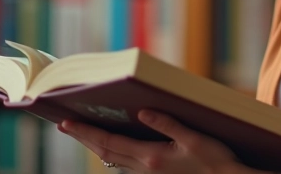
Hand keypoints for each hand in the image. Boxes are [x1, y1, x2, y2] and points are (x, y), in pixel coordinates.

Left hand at [59, 109, 260, 173]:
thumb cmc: (215, 160)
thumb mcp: (193, 137)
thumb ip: (166, 124)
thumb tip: (142, 112)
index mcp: (150, 156)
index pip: (109, 142)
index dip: (86, 132)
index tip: (67, 122)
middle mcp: (145, 168)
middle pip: (106, 152)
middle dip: (84, 137)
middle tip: (64, 125)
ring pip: (114, 160)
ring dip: (97, 146)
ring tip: (84, 133)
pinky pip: (126, 165)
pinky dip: (113, 154)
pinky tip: (113, 146)